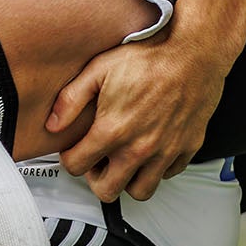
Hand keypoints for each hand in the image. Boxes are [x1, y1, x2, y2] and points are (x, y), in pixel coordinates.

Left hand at [47, 31, 228, 202]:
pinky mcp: (186, 149)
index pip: (77, 167)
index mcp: (112, 131)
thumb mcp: (99, 69)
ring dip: (128, 180)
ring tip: (123, 160)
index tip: (75, 150)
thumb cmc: (148, 58)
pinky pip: (168, 175)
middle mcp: (139, 149)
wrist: (192, 54)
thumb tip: (53, 123)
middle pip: (107, 191)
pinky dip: (157, 169)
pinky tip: (150, 149)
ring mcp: (164, 153)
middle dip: (96, 178)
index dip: (70, 159)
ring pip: (141, 191)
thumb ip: (71, 99)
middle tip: (97, 160)